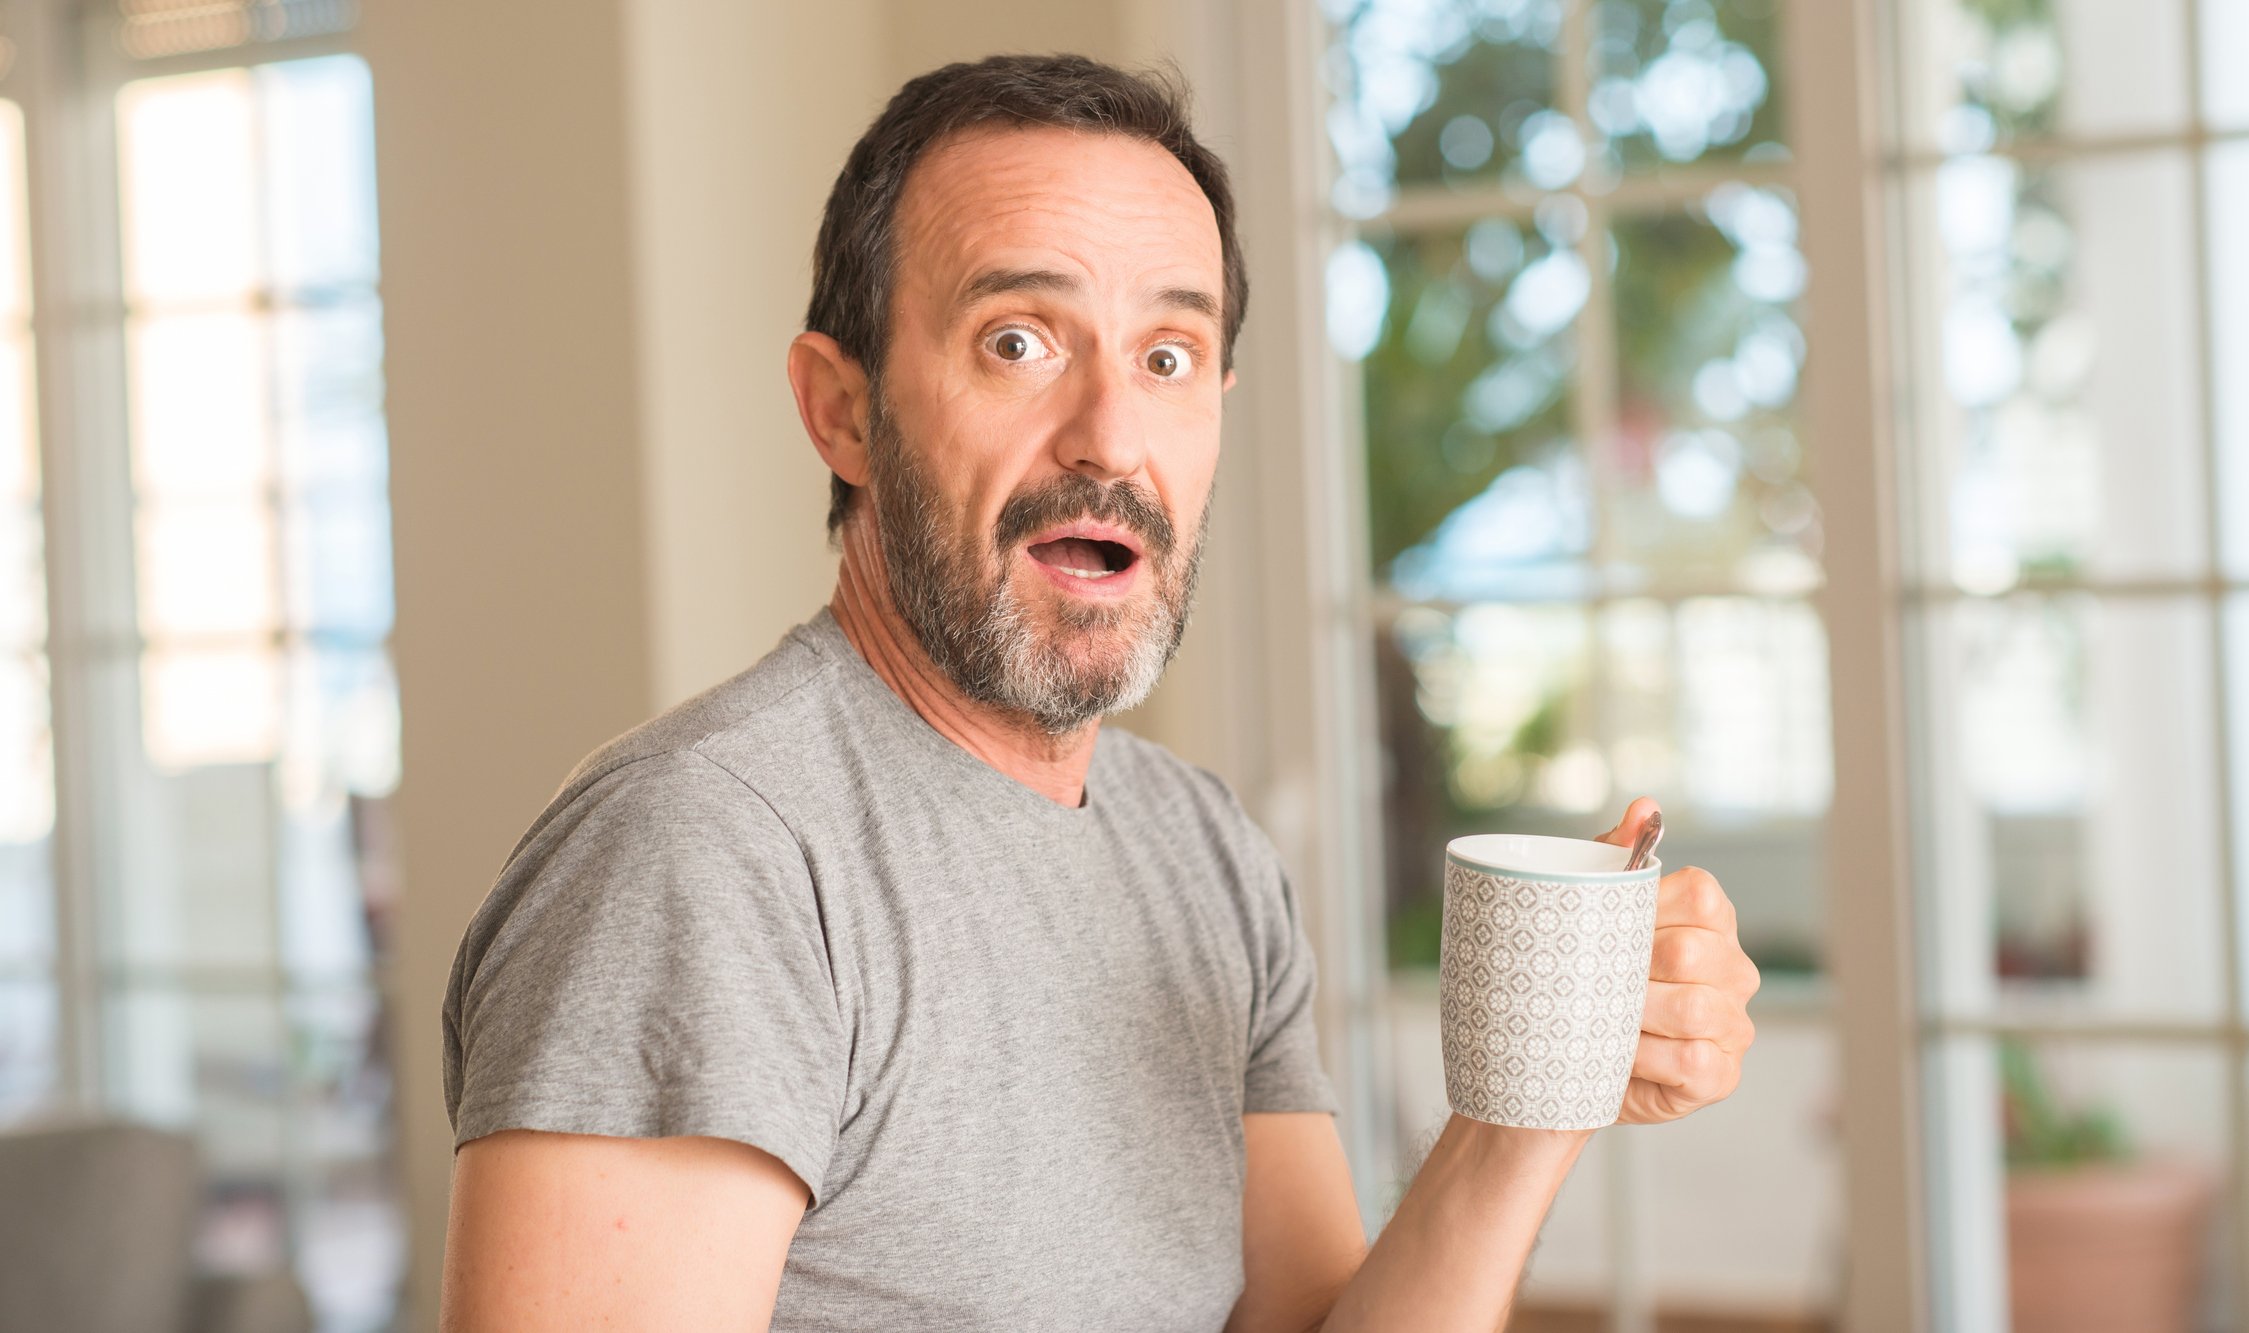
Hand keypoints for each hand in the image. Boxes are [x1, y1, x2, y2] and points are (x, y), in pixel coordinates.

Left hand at [1595, 798, 1760, 1124]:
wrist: (1569, 1057)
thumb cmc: (1589, 974)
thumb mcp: (1593, 909)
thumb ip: (1617, 854)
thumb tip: (1644, 807)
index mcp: (1710, 921)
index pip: (1701, 895)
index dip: (1648, 909)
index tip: (1608, 926)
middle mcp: (1734, 970)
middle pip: (1691, 950)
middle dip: (1630, 966)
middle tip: (1592, 977)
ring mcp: (1733, 1024)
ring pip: (1694, 1007)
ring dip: (1634, 1013)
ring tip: (1602, 1016)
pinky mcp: (1720, 1074)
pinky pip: (1692, 1059)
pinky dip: (1646, 1058)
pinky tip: (1621, 1054)